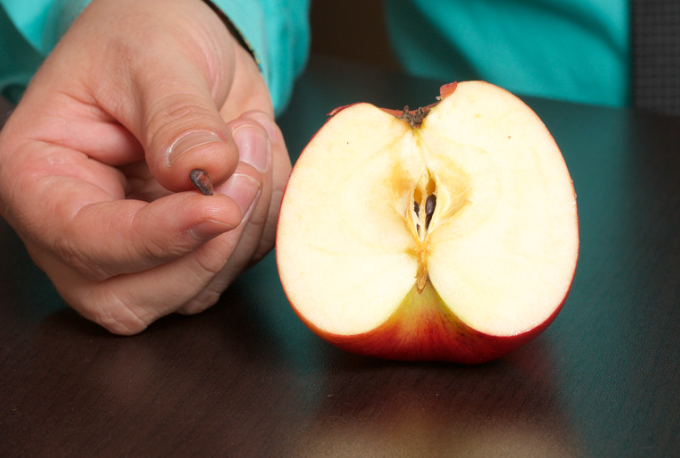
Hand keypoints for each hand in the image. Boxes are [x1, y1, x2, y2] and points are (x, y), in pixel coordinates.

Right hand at [0, 0, 290, 333]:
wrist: (187, 45)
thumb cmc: (146, 38)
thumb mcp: (155, 58)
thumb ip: (176, 115)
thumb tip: (201, 171)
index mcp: (41, 179)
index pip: (83, 242)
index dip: (154, 238)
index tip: (216, 209)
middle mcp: (81, 230)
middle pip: (132, 298)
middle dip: (204, 249)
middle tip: (244, 171)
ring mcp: (139, 249)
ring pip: (194, 291)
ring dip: (244, 228)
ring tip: (250, 141)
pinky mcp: (190, 248)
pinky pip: (238, 265)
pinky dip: (264, 222)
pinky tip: (258, 163)